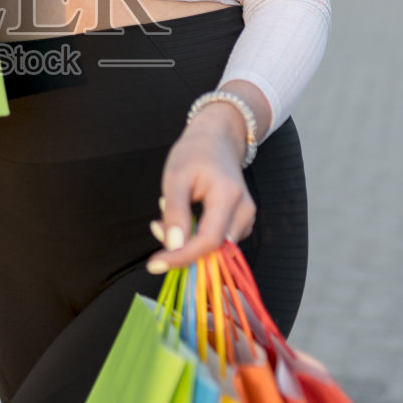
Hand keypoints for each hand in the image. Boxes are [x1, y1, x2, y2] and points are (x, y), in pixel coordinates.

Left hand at [148, 100, 259, 270]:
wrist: (217, 139)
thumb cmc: (195, 153)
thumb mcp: (175, 177)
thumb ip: (175, 212)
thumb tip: (173, 246)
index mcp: (228, 196)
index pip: (209, 241)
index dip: (182, 257)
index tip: (155, 264)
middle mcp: (244, 210)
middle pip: (215, 249)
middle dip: (182, 249)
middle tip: (157, 227)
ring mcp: (246, 217)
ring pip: (216, 248)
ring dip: (188, 243)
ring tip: (167, 218)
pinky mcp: (242, 222)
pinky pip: (219, 241)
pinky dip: (197, 238)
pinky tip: (183, 220)